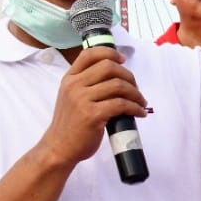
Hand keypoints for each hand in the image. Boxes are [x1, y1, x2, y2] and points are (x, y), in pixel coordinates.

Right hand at [40, 46, 146, 168]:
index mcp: (70, 78)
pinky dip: (135, 108)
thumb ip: (86, 85)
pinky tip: (139, 113)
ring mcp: (82, 100)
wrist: (59, 148)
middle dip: (128, 76)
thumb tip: (116, 77)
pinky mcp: (92, 115)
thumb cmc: (70, 125)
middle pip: (109, 67)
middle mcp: (74, 86)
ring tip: (141, 103)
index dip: (110, 53)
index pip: (90, 54)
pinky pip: (121, 105)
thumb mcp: (71, 98)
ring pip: (118, 86)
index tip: (123, 59)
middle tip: (136, 89)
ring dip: (135, 94)